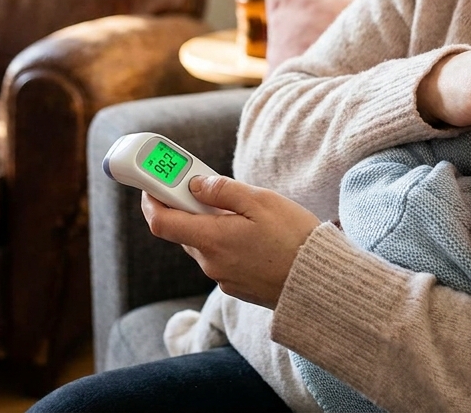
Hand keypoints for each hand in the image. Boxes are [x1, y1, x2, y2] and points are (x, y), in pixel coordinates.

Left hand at [142, 175, 320, 308]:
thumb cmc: (294, 238)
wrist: (318, 282)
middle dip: (187, 208)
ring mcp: (222, 278)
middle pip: (182, 231)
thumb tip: (195, 185)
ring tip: (239, 212)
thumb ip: (223, 190)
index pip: (161, 222)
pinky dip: (224, 242)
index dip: (152, 200)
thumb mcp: (261, 201)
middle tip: (205, 187)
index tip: (153, 183)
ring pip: (203, 245)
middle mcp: (210, 262)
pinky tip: (250, 235)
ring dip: (209, 226)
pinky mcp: (235, 287)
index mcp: (212, 239)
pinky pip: (220, 259)